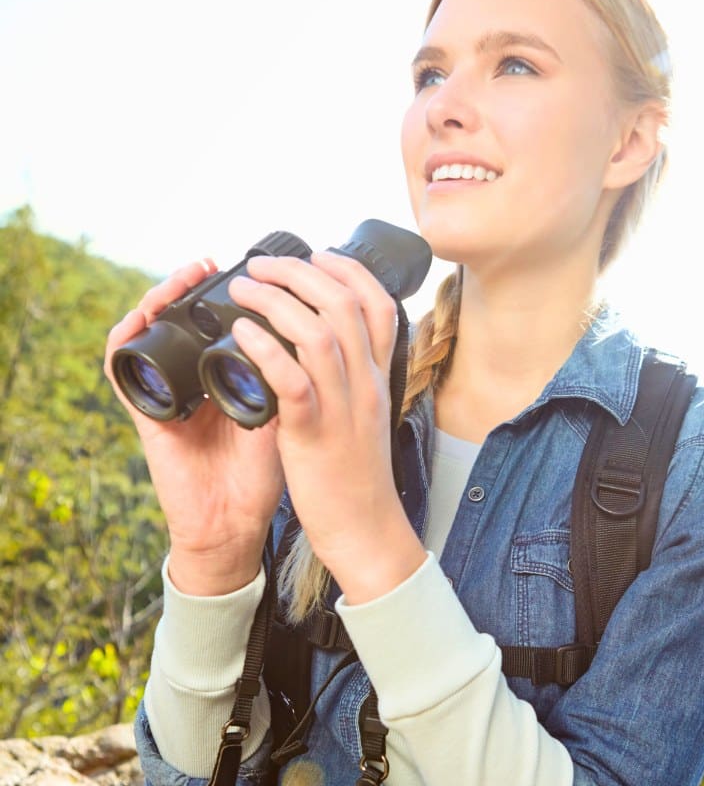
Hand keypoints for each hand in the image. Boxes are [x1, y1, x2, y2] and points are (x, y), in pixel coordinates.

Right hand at [105, 260, 284, 593]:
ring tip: (185, 277)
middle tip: (213, 263)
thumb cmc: (261, 475)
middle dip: (193, 284)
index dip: (228, 292)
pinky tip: (143, 316)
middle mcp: (190, 378)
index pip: (216, 320)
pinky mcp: (143, 412)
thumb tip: (328, 331)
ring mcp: (165, 392)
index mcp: (223, 375)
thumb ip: (300, 378)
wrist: (234, 525)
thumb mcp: (288, 416)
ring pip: (148, 329)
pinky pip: (120, 366)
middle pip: (179, 316)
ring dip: (161, 297)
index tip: (253, 271)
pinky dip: (125, 336)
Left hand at [226, 250, 424, 595]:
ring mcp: (342, 407)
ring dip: (275, 300)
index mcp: (379, 378)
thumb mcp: (365, 417)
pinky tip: (240, 333)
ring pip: (318, 332)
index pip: (379, 304)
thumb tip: (331, 348)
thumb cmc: (358, 478)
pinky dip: (265, 348)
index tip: (315, 256)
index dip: (346, 270)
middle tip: (260, 265)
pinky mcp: (314, 433)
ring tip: (242, 288)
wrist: (366, 529)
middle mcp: (366, 384)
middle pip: (344, 304)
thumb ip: (353, 380)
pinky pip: (292, 379)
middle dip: (299, 272)